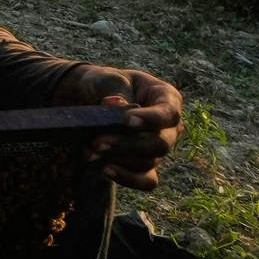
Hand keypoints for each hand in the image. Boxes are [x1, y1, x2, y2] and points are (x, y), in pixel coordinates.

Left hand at [59, 62, 182, 189]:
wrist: (90, 100)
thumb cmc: (105, 84)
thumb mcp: (108, 77)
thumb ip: (115, 88)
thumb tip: (117, 103)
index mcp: (167, 98)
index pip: (169, 113)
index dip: (151, 119)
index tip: (127, 120)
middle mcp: (169, 126)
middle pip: (159, 144)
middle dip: (127, 145)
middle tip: (97, 142)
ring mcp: (159, 149)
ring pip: (148, 163)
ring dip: (118, 160)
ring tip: (89, 150)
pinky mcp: (146, 166)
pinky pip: (146, 181)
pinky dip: (127, 178)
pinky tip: (104, 169)